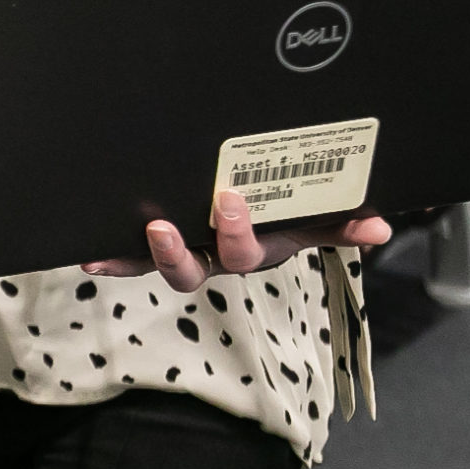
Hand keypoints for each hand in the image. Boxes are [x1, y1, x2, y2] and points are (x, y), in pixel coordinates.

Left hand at [83, 189, 391, 290]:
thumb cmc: (284, 210)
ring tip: (147, 231)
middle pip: (201, 268)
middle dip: (190, 249)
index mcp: (257, 249)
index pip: (252, 251)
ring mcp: (186, 253)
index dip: (241, 234)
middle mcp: (218, 257)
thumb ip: (343, 222)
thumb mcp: (313, 216)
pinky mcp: (153, 247)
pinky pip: (130, 258)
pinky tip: (88, 257)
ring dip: (150, 256)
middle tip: (180, 220)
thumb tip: (381, 227)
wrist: (250, 204)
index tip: (234, 200)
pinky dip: (111, 259)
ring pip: (166, 266)